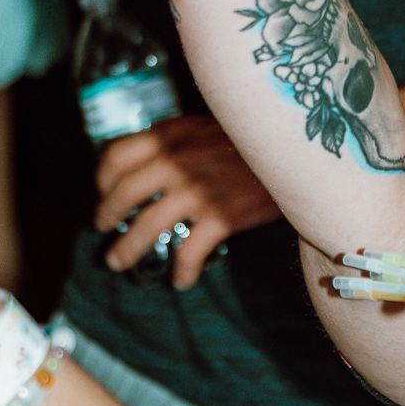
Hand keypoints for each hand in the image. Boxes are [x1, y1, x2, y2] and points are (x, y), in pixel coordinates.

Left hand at [94, 115, 279, 289]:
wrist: (301, 153)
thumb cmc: (256, 140)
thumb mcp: (212, 124)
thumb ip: (181, 139)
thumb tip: (153, 161)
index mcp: (174, 134)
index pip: (118, 153)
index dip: (103, 177)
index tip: (104, 191)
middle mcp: (179, 160)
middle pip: (124, 192)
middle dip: (107, 216)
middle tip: (104, 230)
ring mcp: (199, 190)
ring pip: (147, 225)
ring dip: (127, 248)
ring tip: (119, 261)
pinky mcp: (222, 216)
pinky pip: (189, 251)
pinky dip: (182, 271)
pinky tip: (181, 281)